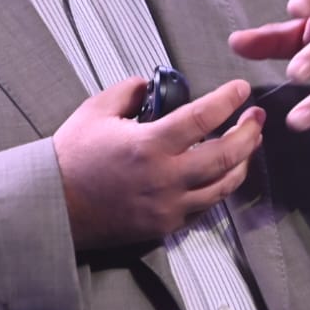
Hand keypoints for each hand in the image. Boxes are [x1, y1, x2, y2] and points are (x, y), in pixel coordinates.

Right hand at [52, 77, 263, 248]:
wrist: (52, 206)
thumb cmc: (71, 157)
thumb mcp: (95, 111)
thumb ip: (129, 91)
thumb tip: (151, 84)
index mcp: (149, 146)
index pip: (203, 118)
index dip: (227, 100)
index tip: (240, 89)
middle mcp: (165, 178)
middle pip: (226, 156)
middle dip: (249, 133)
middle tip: (256, 117)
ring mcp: (168, 206)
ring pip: (223, 186)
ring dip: (242, 162)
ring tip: (248, 144)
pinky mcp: (165, 226)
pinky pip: (205, 206)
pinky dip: (219, 186)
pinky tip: (222, 172)